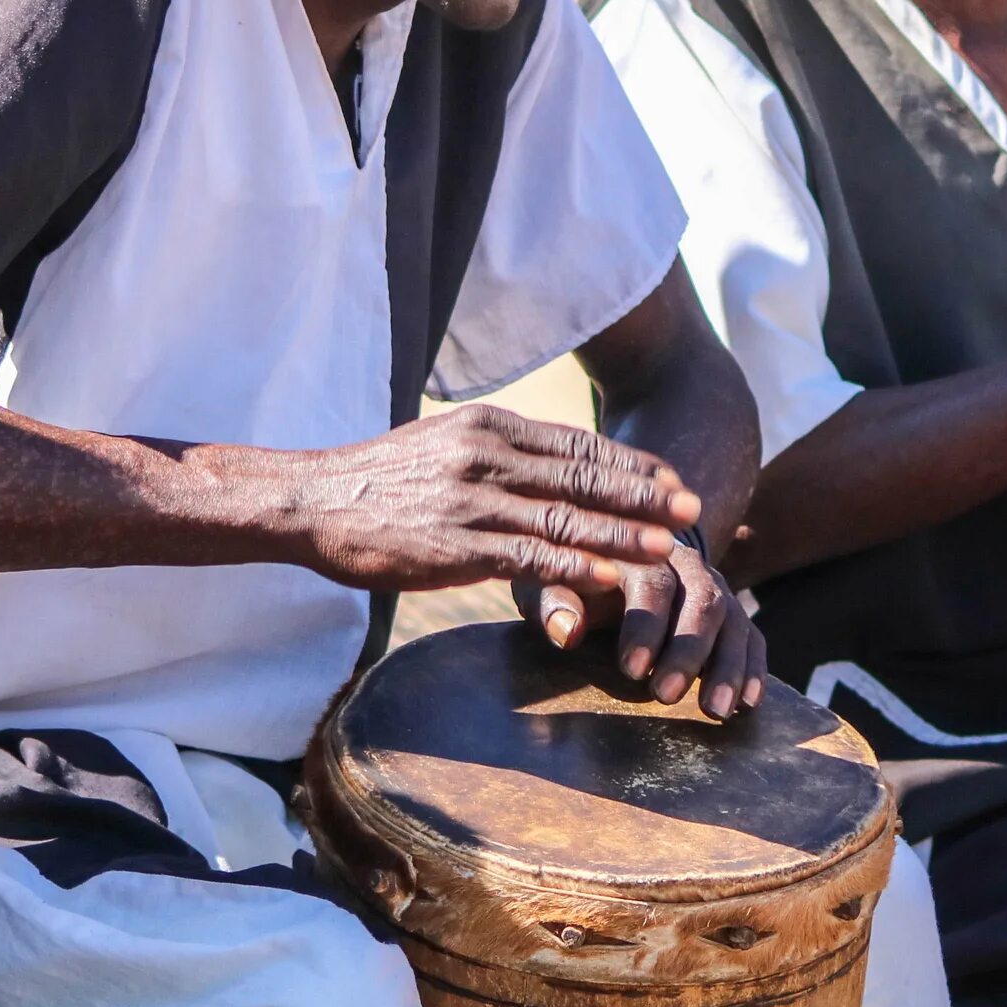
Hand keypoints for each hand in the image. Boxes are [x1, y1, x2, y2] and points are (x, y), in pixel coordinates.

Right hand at [290, 404, 698, 594]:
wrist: (313, 500)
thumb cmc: (378, 479)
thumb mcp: (444, 443)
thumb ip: (495, 451)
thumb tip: (541, 464)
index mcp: (490, 427)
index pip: (577, 444)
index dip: (630, 463)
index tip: (670, 476)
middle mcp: (489, 455)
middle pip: (584, 476)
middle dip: (644, 494)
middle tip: (693, 507)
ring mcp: (474, 500)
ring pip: (567, 518)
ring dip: (623, 534)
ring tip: (668, 548)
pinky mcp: (456, 545)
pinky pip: (529, 557)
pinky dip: (574, 567)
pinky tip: (608, 578)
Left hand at [517, 532, 768, 720]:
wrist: (609, 561)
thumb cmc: (572, 581)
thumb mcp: (549, 583)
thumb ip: (553, 603)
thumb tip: (570, 631)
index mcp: (639, 551)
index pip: (653, 581)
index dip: (646, 625)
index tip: (632, 670)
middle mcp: (685, 563)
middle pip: (702, 599)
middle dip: (687, 650)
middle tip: (666, 694)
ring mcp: (713, 586)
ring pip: (733, 619)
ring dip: (728, 666)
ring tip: (715, 710)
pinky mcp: (731, 611)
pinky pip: (752, 636)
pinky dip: (754, 668)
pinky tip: (750, 703)